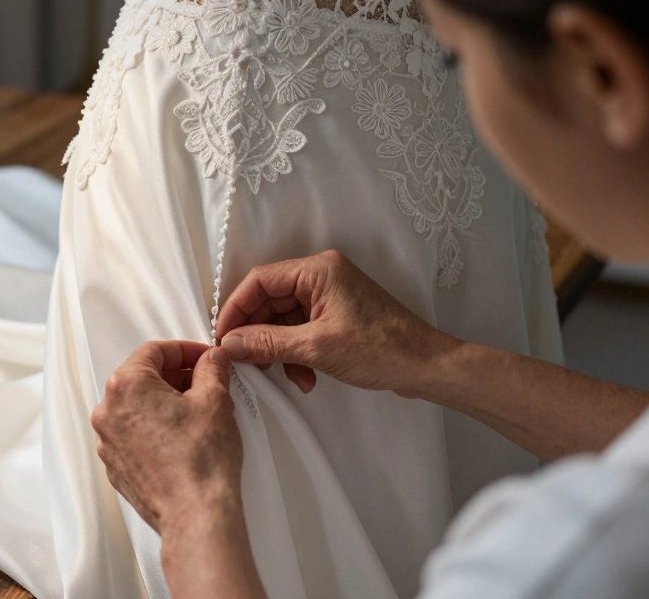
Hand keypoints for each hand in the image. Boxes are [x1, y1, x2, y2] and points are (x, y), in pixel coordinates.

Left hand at [90, 341, 242, 533]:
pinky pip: (133, 434)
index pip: (154, 351)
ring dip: (163, 403)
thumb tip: (211, 361)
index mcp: (126, 386)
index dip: (183, 350)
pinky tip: (181, 437)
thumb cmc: (200, 463)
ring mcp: (108, 442)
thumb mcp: (215, 400)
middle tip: (203, 382)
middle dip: (174, 376)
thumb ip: (211, 370)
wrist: (195, 514)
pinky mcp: (116, 466)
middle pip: (141, 378)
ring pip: (136, 407)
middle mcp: (108, 412)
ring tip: (195, 412)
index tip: (201, 357)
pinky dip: (154, 429)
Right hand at [215, 250, 462, 397]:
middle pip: (270, 300)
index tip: (223, 338)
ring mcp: (330, 295)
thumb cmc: (382, 349)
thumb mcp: (316, 348)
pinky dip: (296, 353)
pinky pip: (301, 329)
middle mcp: (322, 276)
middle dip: (258, 334)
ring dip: (279, 349)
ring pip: (283, 319)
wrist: (425, 366)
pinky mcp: (336, 315)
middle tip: (247, 362)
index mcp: (318, 270)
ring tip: (287, 376)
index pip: (260, 281)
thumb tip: (230, 344)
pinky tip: (305, 377)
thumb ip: (267, 343)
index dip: (236, 309)